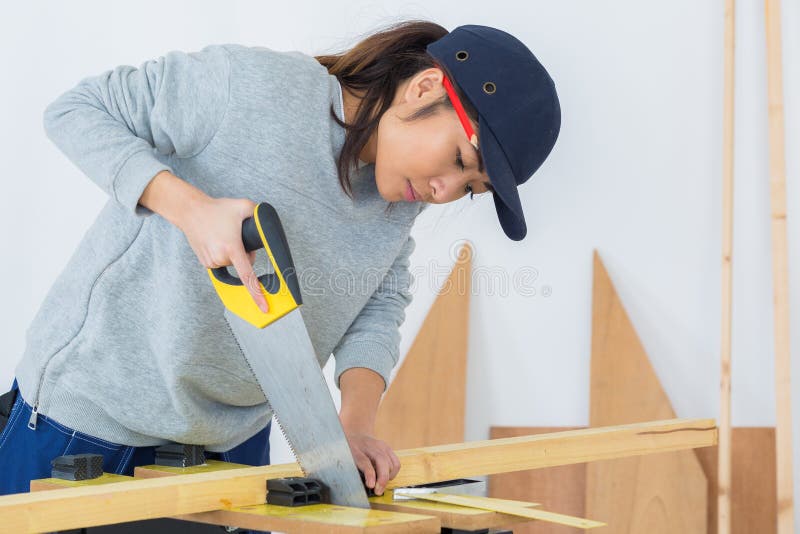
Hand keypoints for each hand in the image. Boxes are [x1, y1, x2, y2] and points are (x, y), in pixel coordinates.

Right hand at [178, 195, 267, 312]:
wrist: (190, 211)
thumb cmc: (217, 209)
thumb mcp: (244, 206)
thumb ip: (260, 213)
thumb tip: (269, 223)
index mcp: (232, 248)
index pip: (247, 276)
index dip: (257, 293)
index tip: (264, 307)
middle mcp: (220, 257)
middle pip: (245, 264)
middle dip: (246, 254)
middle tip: (237, 236)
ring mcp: (211, 261)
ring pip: (233, 264)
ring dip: (234, 254)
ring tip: (224, 236)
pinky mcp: (205, 262)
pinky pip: (223, 263)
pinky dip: (224, 254)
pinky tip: (218, 241)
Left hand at [343, 430, 400, 495]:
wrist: (355, 434)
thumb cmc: (348, 450)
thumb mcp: (343, 458)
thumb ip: (350, 470)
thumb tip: (358, 487)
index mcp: (355, 448)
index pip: (364, 461)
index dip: (369, 474)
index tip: (371, 485)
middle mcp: (370, 445)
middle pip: (381, 461)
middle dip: (383, 479)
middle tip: (378, 491)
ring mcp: (381, 446)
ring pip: (390, 463)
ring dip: (387, 477)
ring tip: (380, 485)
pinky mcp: (388, 448)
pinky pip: (396, 463)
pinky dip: (393, 472)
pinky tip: (386, 477)